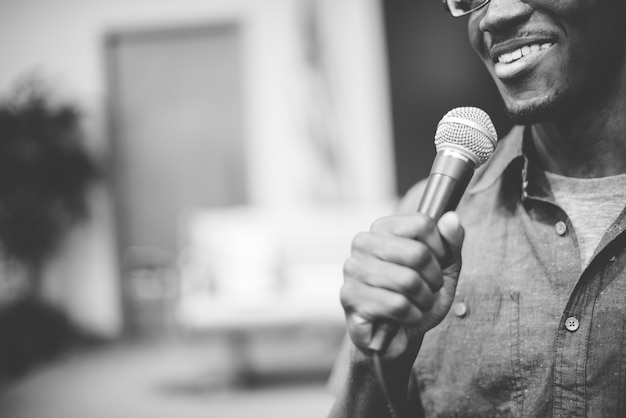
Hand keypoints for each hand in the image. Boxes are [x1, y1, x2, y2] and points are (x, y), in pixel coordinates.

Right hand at [340, 211, 463, 359]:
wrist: (396, 337)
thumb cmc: (417, 298)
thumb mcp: (443, 269)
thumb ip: (450, 242)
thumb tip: (451, 218)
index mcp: (382, 228)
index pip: (422, 224)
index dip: (440, 249)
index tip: (436, 265)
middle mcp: (363, 243)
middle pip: (417, 253)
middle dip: (433, 279)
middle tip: (426, 290)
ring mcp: (353, 270)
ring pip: (408, 281)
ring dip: (423, 300)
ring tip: (415, 304)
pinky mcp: (350, 297)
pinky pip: (397, 305)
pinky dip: (411, 316)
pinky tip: (403, 317)